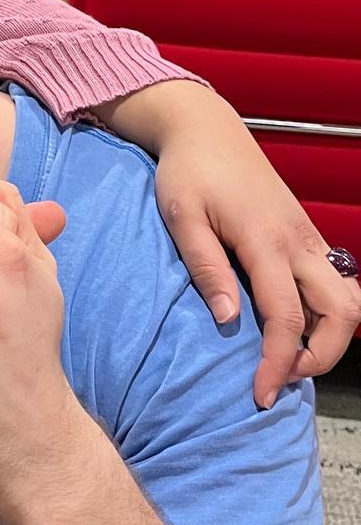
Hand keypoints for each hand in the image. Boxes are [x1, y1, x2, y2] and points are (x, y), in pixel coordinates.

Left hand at [127, 88, 360, 404]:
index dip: (279, 363)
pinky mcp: (305, 236)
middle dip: (323, 356)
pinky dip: (326, 313)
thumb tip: (229, 321)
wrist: (206, 130)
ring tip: (288, 355)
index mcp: (266, 241)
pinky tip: (293, 325)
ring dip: (330, 335)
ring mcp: (307, 238)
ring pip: (347, 298)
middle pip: (341, 312)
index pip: (286, 317)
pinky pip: (334, 282)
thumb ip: (206, 268)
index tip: (261, 394)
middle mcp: (298, 242)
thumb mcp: (181, 217)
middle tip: (280, 377)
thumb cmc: (188, 171)